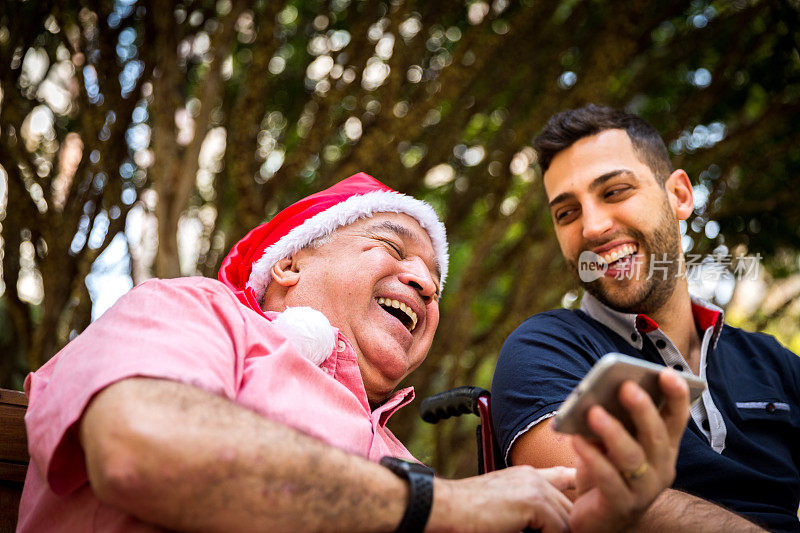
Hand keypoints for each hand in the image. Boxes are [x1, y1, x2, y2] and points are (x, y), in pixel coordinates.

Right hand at [428, 465, 575, 532]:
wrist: (447, 507)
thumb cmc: (468, 512)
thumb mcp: (504, 502)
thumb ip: (528, 507)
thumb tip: (549, 523)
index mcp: (526, 475)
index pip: (564, 477)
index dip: (578, 485)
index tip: (584, 497)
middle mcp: (533, 476)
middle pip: (569, 506)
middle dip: (568, 526)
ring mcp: (534, 487)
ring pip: (567, 520)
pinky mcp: (533, 502)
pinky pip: (558, 528)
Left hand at [568, 369, 689, 531]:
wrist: (599, 520)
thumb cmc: (606, 474)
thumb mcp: (611, 445)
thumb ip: (613, 422)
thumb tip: (598, 392)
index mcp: (663, 449)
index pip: (676, 419)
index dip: (675, 396)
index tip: (667, 373)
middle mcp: (660, 468)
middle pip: (656, 435)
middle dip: (642, 409)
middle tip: (625, 386)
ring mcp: (644, 490)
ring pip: (632, 457)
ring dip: (613, 431)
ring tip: (593, 411)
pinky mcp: (621, 506)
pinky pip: (608, 479)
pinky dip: (592, 457)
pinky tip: (576, 440)